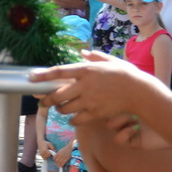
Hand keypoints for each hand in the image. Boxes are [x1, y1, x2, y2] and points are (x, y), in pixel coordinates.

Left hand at [31, 49, 153, 130]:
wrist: (140, 92)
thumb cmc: (126, 74)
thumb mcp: (110, 60)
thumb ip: (93, 56)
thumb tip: (81, 52)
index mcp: (87, 70)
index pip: (59, 72)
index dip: (42, 76)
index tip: (30, 78)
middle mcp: (85, 86)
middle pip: (57, 95)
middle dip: (46, 99)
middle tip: (43, 101)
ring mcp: (90, 101)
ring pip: (65, 108)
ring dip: (60, 109)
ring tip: (61, 107)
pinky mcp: (96, 113)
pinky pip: (76, 119)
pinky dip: (72, 119)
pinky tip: (73, 117)